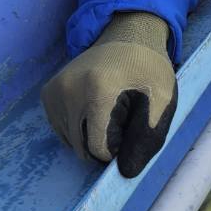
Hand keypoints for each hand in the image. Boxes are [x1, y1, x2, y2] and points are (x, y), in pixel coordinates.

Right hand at [41, 12, 176, 177]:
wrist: (128, 37)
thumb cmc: (148, 71)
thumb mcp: (163, 101)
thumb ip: (148, 138)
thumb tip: (126, 173)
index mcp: (98, 91)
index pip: (98, 149)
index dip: (118, 149)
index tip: (131, 129)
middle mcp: (68, 90)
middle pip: (82, 147)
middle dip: (104, 143)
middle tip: (122, 117)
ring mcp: (54, 90)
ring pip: (70, 142)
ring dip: (90, 137)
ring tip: (108, 110)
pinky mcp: (48, 93)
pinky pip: (62, 130)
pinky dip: (78, 129)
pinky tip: (94, 108)